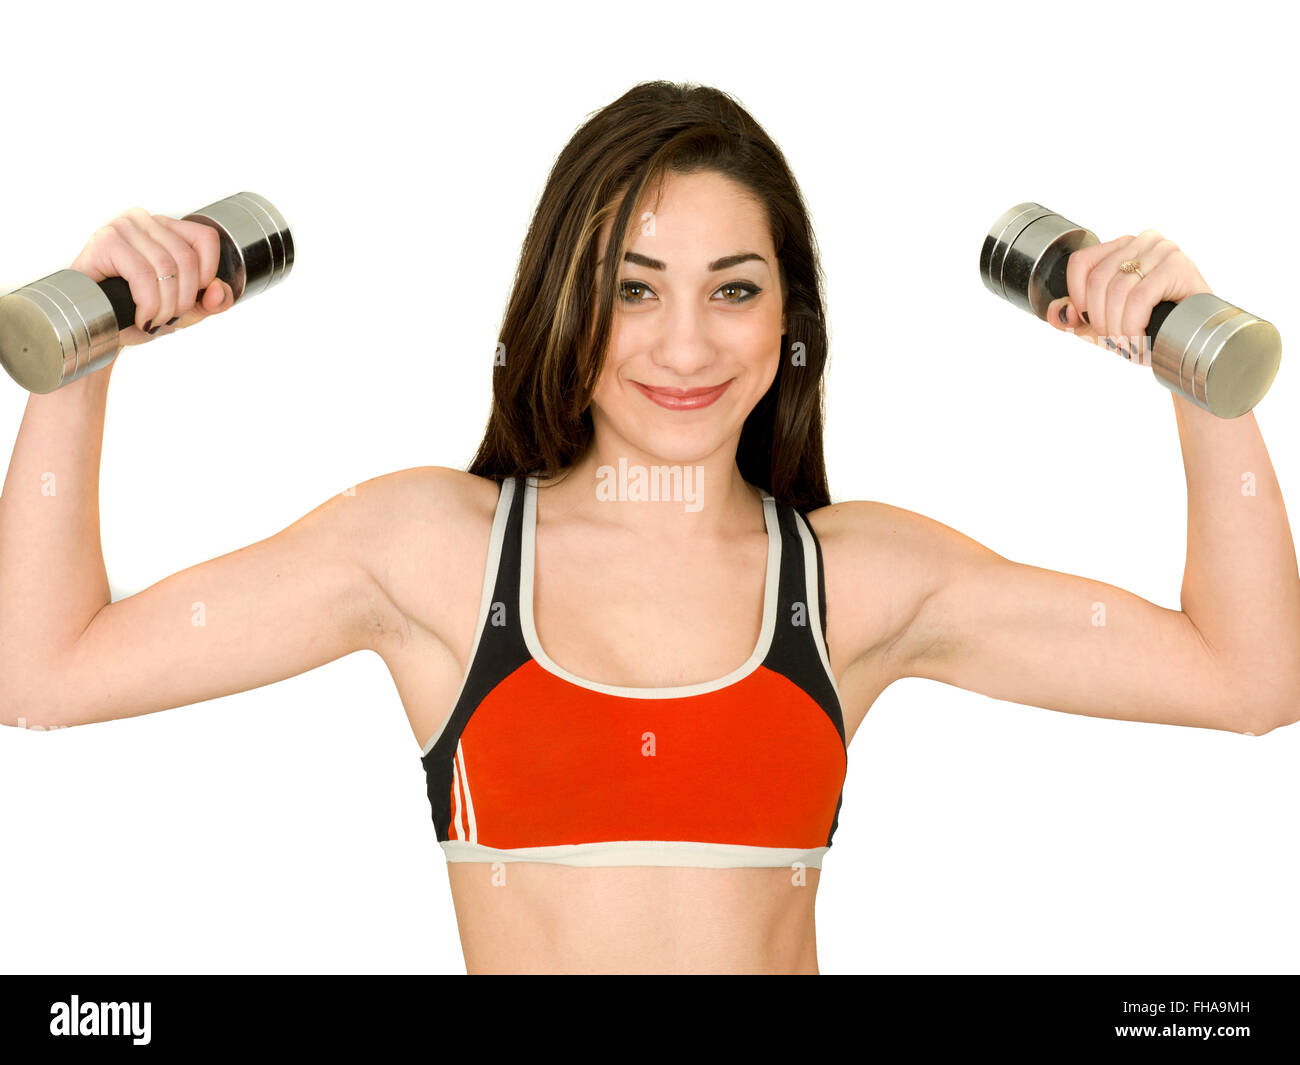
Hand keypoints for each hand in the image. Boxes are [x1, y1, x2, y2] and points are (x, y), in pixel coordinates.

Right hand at [69, 207, 235, 347]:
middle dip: (183, 300)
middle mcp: (145, 221)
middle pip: (187, 259)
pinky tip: (141, 318)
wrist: (95, 327)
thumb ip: (210, 302)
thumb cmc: (134, 313)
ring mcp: (123, 227)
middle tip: (168, 319)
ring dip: (165, 306)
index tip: (190, 299)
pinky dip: (148, 304)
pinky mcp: (106, 241)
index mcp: (167, 229)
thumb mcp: (183, 311)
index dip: (207, 274)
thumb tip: (219, 290)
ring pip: (166, 268)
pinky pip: (142, 274)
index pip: (206, 238)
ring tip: (154, 321)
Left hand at [1045, 229, 1211, 361]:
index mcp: (1121, 247)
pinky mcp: (1178, 265)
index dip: (1076, 298)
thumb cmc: (1153, 328)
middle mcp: (1141, 241)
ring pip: (1117, 290)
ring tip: (1128, 345)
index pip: (1080, 263)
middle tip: (1114, 342)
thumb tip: (1053, 313)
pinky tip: (1140, 340)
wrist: (1196, 342)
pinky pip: (1139, 297)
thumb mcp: (1106, 324)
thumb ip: (1076, 319)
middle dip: (1100, 320)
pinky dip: (1133, 325)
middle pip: (1097, 280)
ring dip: (1117, 327)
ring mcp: (1162, 250)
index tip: (1087, 324)